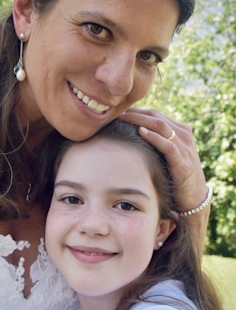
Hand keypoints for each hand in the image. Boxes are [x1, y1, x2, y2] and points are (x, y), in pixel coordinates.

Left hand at [120, 108, 209, 255]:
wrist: (194, 199)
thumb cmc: (175, 176)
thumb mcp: (166, 155)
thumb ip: (154, 143)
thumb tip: (127, 138)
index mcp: (179, 130)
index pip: (154, 114)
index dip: (135, 111)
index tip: (116, 111)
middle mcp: (183, 135)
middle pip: (155, 116)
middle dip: (134, 113)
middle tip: (115, 112)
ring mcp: (185, 147)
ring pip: (161, 126)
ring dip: (140, 120)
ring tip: (123, 118)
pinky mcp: (183, 162)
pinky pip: (167, 145)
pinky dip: (154, 137)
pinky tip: (140, 132)